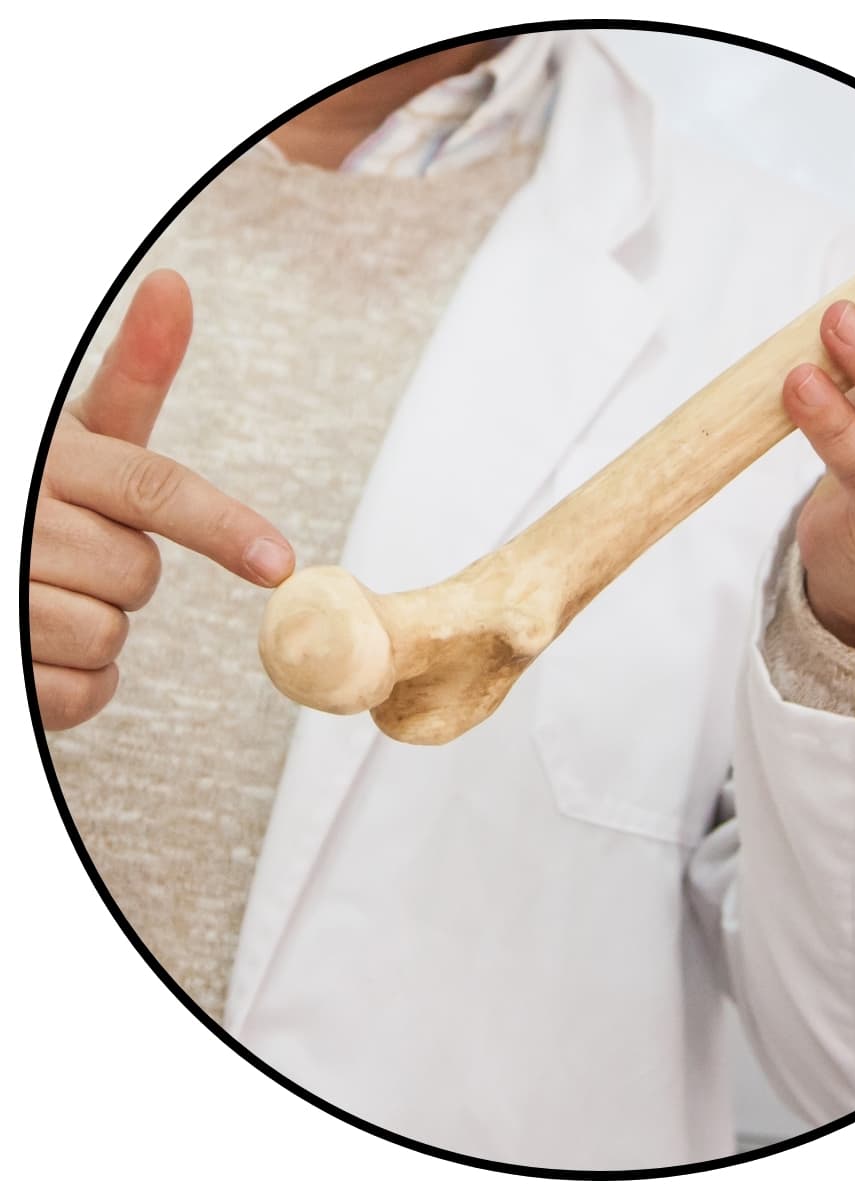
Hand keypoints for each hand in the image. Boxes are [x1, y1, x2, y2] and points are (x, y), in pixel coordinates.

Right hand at [30, 270, 294, 729]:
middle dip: (124, 571)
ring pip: (109, 634)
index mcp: (49, 459)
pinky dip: (78, 681)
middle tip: (74, 552)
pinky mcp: (0, 666)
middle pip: (140, 574)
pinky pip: (83, 690)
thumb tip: (175, 286)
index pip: (152, 490)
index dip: (223, 527)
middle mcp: (18, 520)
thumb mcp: (75, 432)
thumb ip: (134, 373)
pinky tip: (40, 645)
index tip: (280, 563)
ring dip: (96, 627)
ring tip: (45, 593)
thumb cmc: (33, 490)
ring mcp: (1, 594)